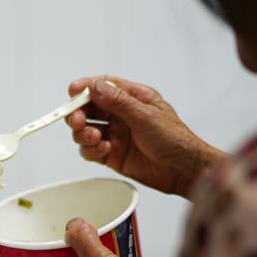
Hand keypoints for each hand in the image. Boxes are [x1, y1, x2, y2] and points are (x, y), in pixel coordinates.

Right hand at [67, 76, 224, 198]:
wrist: (184, 170)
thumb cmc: (175, 139)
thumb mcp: (146, 116)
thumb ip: (119, 102)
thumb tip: (97, 86)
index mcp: (133, 98)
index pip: (103, 87)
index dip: (85, 88)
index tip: (73, 91)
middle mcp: (122, 115)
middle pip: (89, 109)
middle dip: (79, 113)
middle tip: (78, 121)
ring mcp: (116, 135)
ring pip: (86, 130)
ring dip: (83, 133)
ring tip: (95, 138)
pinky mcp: (113, 155)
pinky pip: (91, 150)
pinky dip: (91, 150)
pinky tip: (103, 150)